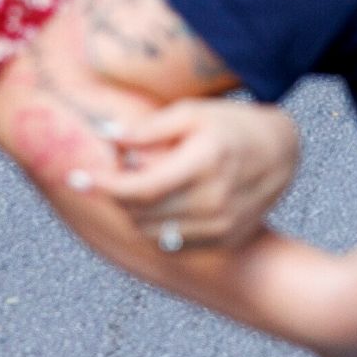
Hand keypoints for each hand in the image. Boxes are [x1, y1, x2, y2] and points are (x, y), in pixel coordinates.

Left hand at [93, 93, 303, 250]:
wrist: (281, 153)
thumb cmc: (232, 125)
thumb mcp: (192, 112)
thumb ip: (149, 128)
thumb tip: (107, 137)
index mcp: (205, 162)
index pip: (140, 188)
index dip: (103, 185)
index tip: (75, 177)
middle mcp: (215, 200)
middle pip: (141, 213)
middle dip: (116, 195)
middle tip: (114, 172)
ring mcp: (222, 226)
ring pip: (153, 233)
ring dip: (134, 212)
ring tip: (140, 184)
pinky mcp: (225, 240)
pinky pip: (172, 244)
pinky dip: (155, 226)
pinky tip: (160, 202)